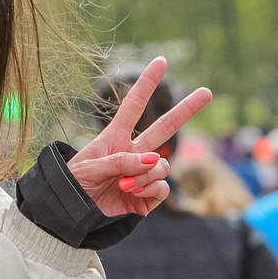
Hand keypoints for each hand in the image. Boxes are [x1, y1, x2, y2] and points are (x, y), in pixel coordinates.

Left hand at [71, 56, 212, 218]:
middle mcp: (133, 154)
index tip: (161, 61)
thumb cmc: (72, 186)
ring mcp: (142, 175)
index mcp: (114, 138)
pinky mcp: (147, 197)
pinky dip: (149, 188)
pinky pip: (161, 186)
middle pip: (164, 127)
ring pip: (162, 164)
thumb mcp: (90, 167)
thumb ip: (120, 160)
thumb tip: (154, 161)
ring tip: (123, 184)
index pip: (134, 106)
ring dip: (146, 173)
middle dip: (186, 110)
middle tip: (208, 92)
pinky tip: (133, 193)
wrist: (69, 217)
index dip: (147, 83)